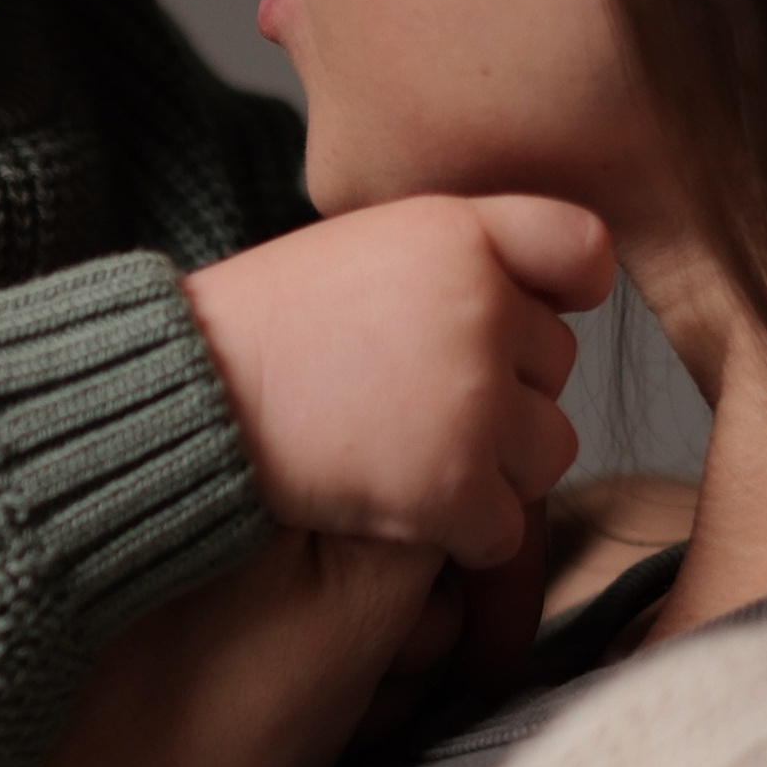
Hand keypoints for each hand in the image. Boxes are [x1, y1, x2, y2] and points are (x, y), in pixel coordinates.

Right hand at [184, 194, 615, 566]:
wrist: (183, 399)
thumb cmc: (264, 328)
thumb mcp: (364, 245)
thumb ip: (457, 255)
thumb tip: (548, 297)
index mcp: (460, 233)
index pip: (583, 253)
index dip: (561, 290)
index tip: (514, 317)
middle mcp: (482, 308)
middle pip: (557, 365)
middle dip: (501, 387)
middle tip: (410, 397)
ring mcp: (472, 402)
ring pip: (549, 450)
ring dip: (493, 466)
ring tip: (411, 454)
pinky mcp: (452, 486)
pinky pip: (505, 528)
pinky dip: (460, 533)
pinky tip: (401, 507)